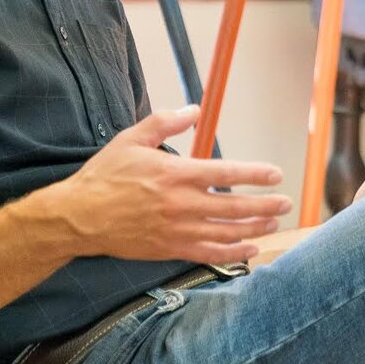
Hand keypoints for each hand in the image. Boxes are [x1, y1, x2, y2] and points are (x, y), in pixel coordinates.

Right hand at [32, 106, 290, 265]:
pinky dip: (232, 252)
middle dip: (265, 205)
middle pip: (234, 207)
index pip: (226, 174)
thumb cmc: (105, 176)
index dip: (256, 175)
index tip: (275, 175)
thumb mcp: (132, 139)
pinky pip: (209, 253)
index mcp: (175, 174)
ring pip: (226, 232)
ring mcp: (177, 230)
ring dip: (255, 228)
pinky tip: (248, 249)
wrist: (79, 217)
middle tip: (285, 202)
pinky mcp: (170, 249)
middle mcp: (181, 204)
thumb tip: (194, 110)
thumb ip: (165, 123)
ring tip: (273, 222)